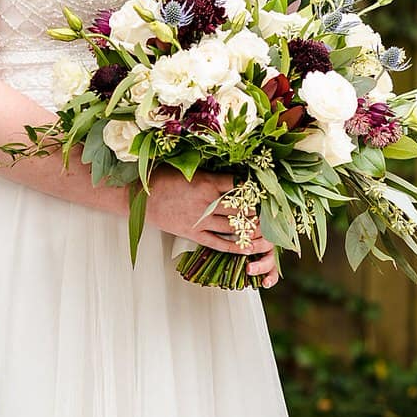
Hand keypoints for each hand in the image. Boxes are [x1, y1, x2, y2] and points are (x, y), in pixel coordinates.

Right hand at [145, 168, 279, 287]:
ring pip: (233, 227)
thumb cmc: (163, 176)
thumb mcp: (189, 167)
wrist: (138, 197)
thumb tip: (238, 172)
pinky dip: (235, 247)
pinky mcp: (193, 234)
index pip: (240, 185)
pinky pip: (217, 243)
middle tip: (277, 213)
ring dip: (253, 230)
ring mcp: (199, 221)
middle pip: (241, 208)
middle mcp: (206, 202)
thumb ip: (213, 172)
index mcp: (206, 182)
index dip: (256, 188)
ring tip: (270, 231)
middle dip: (260, 211)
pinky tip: (248, 249)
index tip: (269, 189)